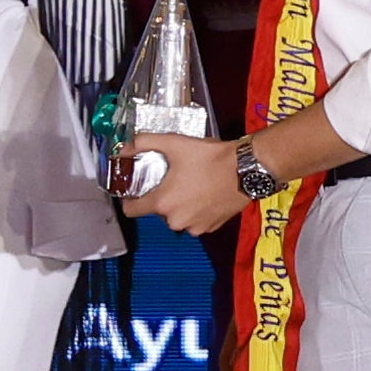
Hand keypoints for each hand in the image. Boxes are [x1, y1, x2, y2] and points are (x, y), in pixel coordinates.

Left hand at [126, 132, 248, 236]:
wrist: (245, 169)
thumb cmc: (212, 158)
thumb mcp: (174, 143)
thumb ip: (144, 143)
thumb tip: (124, 148)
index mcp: (162, 203)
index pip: (130, 211)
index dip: (129, 199)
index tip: (135, 190)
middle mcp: (175, 220)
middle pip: (157, 212)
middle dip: (162, 197)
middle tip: (172, 179)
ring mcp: (194, 226)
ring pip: (177, 217)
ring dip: (179, 205)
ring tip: (191, 185)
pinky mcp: (210, 227)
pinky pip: (195, 221)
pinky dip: (196, 211)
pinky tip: (204, 194)